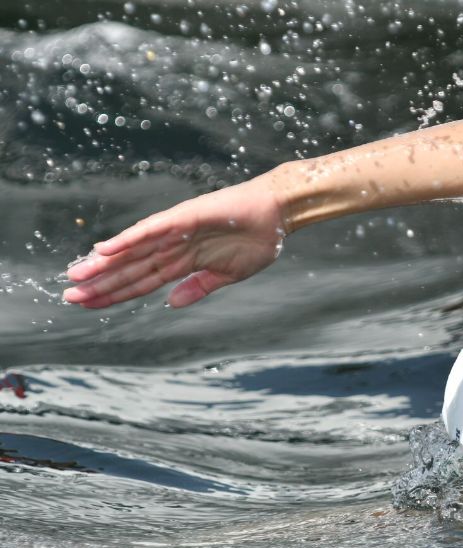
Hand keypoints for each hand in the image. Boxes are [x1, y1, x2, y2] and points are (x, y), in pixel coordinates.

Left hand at [63, 174, 286, 308]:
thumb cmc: (258, 240)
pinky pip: (150, 231)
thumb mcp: (228, 275)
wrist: (278, 214)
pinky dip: (128, 239)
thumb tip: (171, 303)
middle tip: (69, 295)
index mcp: (183, 261)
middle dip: (101, 283)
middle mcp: (173, 246)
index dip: (115, 293)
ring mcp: (177, 231)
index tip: (89, 304)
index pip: (141, 281)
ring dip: (105, 263)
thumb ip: (198, 287)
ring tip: (76, 274)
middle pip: (130, 268)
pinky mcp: (184, 217)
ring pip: (133, 251)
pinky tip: (105, 249)